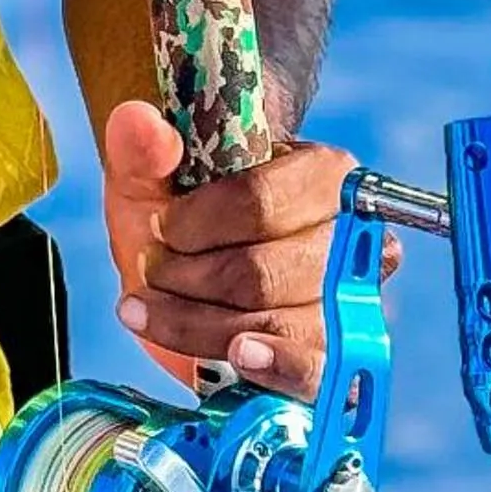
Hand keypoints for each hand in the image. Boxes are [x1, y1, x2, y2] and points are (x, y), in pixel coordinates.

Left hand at [98, 100, 389, 398]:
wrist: (192, 269)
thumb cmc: (181, 218)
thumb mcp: (151, 179)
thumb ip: (142, 148)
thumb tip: (137, 121)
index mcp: (326, 175)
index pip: (258, 203)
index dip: (193, 224)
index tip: (159, 228)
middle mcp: (353, 236)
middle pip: (258, 272)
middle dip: (185, 278)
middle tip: (153, 270)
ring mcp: (350, 300)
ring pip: (270, 323)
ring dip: (192, 322)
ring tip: (151, 308)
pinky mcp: (333, 354)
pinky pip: (313, 370)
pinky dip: (270, 367)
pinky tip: (236, 357)